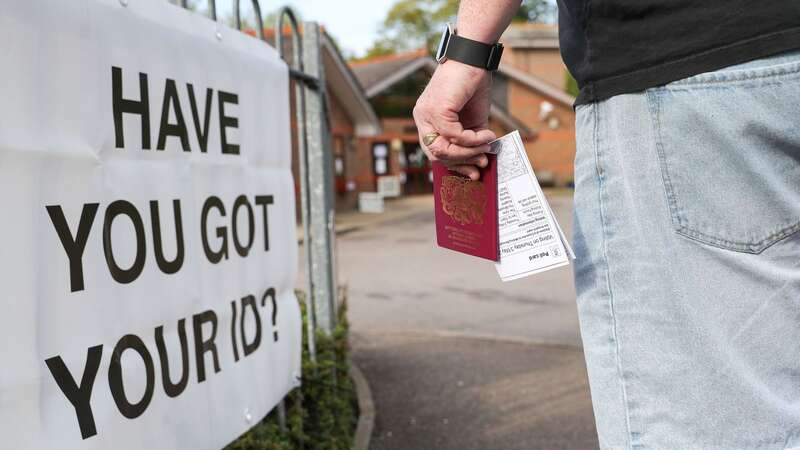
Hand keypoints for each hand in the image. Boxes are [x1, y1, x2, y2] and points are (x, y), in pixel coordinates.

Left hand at [413, 60, 495, 179]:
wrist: (474, 58)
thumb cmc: (472, 85)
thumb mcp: (472, 119)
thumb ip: (472, 139)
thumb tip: (482, 159)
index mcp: (427, 121)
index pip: (434, 152)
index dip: (454, 164)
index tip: (473, 171)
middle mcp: (422, 118)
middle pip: (435, 155)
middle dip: (461, 162)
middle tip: (482, 162)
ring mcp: (426, 114)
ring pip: (442, 149)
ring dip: (468, 152)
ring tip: (487, 147)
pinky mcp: (436, 109)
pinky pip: (453, 135)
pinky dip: (472, 140)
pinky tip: (486, 135)